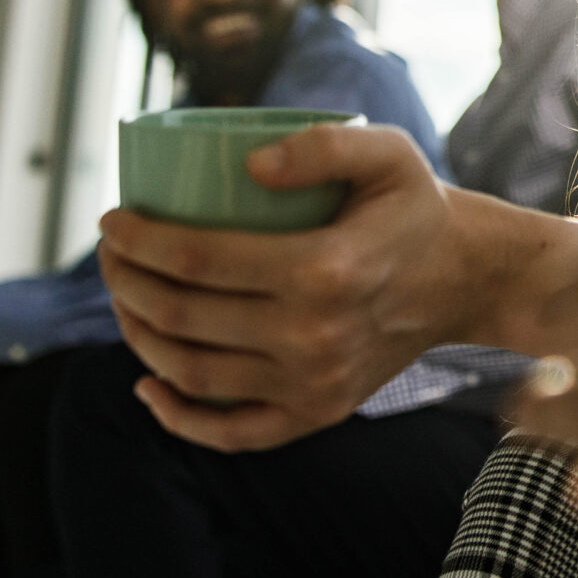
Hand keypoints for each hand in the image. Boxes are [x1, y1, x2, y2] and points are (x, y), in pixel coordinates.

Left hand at [96, 123, 577, 451]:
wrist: (466, 279)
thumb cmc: (413, 208)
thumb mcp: (386, 152)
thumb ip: (322, 144)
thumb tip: (246, 166)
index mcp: (325, 270)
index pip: (199, 259)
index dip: (139, 239)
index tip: (112, 219)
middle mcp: (315, 336)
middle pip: (182, 316)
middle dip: (123, 282)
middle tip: (111, 252)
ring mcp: (314, 384)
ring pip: (192, 372)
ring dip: (137, 336)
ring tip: (123, 299)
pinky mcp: (318, 413)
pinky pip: (232, 433)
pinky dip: (177, 418)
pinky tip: (147, 383)